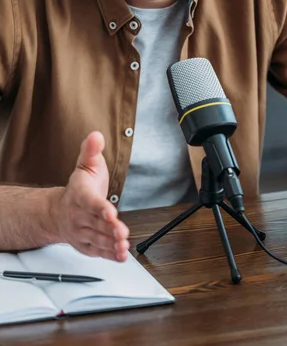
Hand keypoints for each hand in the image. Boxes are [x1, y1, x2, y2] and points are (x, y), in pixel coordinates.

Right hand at [52, 131, 129, 260]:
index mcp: (80, 195)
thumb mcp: (85, 164)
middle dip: (110, 229)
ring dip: (111, 244)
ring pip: (97, 239)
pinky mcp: (86, 245)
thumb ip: (91, 151)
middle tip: (122, 233)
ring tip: (123, 246)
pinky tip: (121, 256)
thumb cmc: (78, 188)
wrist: (58, 212)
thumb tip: (96, 135)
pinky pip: (98, 251)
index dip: (100, 208)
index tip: (110, 212)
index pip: (90, 202)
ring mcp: (82, 232)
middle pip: (96, 223)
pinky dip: (109, 255)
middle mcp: (79, 216)